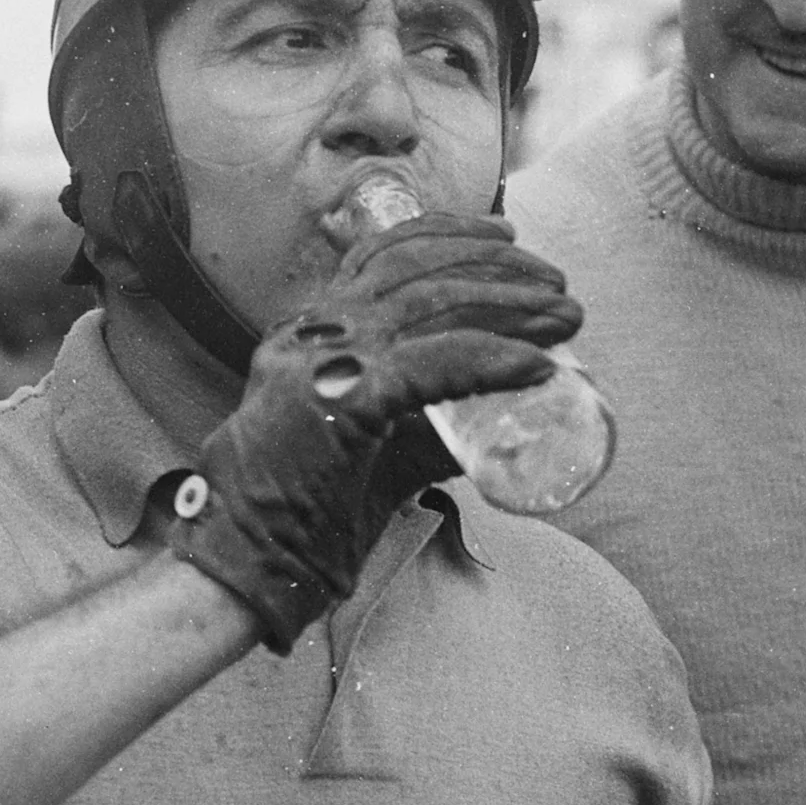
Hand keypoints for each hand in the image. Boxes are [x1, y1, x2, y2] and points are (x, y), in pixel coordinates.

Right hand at [170, 211, 574, 649]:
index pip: (382, 251)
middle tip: (557, 289)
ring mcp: (319, 362)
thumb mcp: (369, 447)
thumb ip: (421, 427)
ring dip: (509, 306)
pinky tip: (537, 367)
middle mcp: (310, 330)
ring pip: (428, 304)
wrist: (242, 568)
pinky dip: (491, 360)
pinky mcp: (337, 404)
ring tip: (564, 320)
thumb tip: (494, 424)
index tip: (508, 243)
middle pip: (415, 268)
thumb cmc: (301, 517)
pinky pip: (430, 366)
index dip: (451, 236)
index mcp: (310, 330)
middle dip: (498, 268)